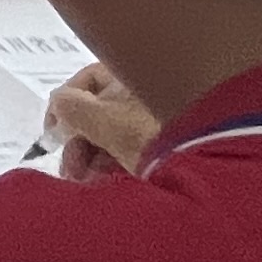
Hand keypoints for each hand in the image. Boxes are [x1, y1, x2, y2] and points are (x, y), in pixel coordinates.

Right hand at [44, 64, 159, 179]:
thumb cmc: (154, 135)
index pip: (88, 78)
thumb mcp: (107, 121)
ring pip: (112, 136)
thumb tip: (57, 103)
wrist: (210, 172)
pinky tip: (104, 185)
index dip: (64, 102)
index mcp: (134, 77)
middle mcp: (146, 96)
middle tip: (70, 170)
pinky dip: (112, 167)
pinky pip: (130, 154)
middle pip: (98, 111)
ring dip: (90, 159)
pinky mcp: (168, 151)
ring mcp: (159, 124)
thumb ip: (73, 108)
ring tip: (85, 183)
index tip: (51, 131)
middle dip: (77, 142)